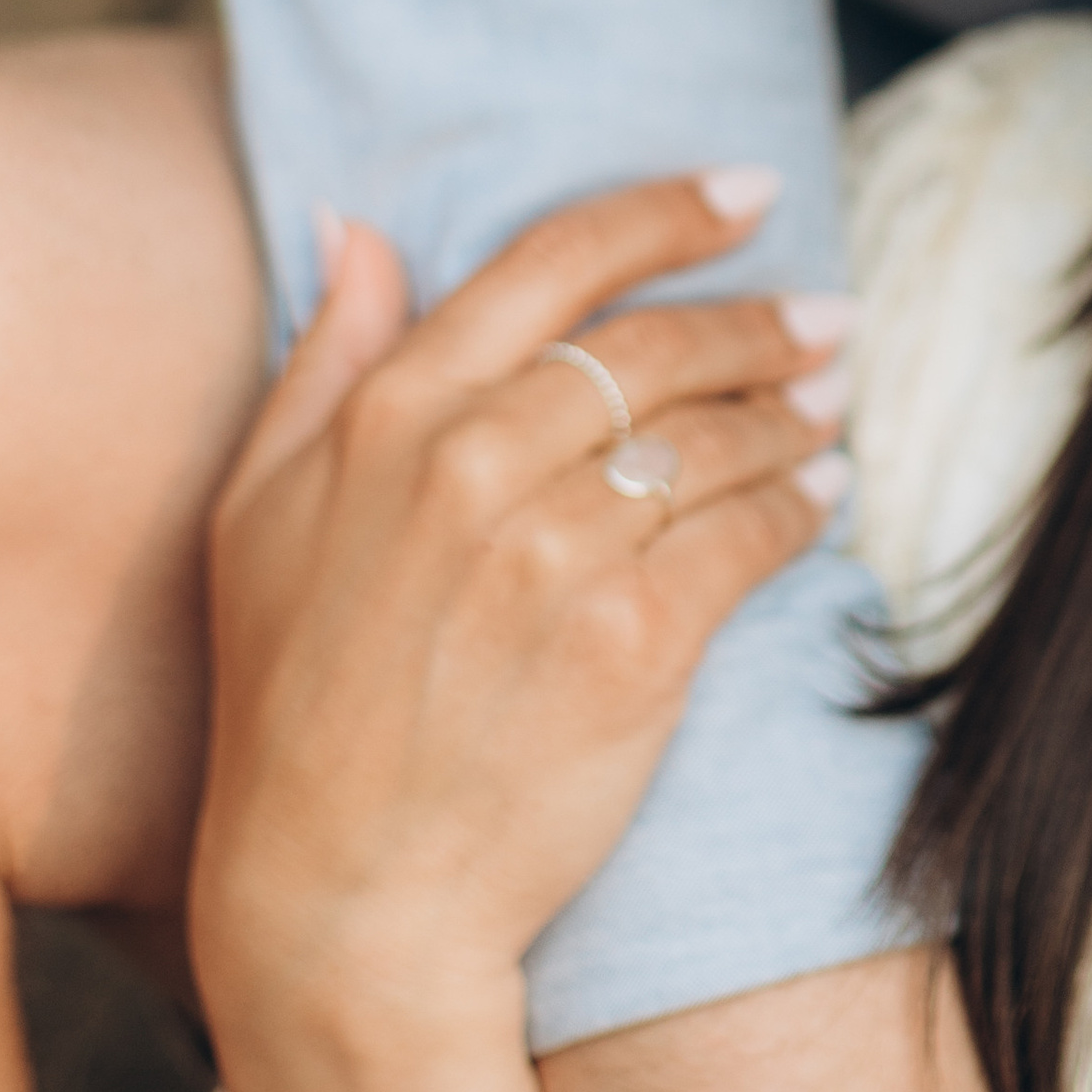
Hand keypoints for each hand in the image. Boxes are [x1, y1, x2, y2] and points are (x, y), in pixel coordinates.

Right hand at [189, 174, 849, 1091]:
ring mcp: (560, 556)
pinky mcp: (635, 645)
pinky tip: (826, 496)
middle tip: (825, 313)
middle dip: (761, 319)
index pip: (558, 262)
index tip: (749, 189)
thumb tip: (355, 228)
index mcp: (393, 415)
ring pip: (717, 438)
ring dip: (795, 407)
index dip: (666, 211)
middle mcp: (478, 465)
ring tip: (834, 396)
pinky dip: (803, 508)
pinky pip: (750, 540)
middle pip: (659, 346)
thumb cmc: (290, 704)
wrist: (342, 901)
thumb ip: (321, 360)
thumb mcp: (257, 515)